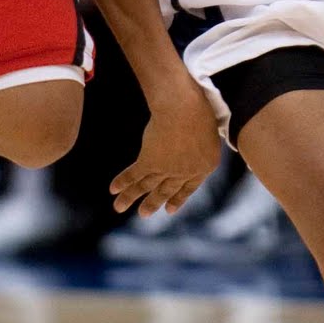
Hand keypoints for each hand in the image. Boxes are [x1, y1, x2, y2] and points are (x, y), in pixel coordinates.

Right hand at [110, 81, 221, 216]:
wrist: (185, 107)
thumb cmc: (200, 108)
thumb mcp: (210, 125)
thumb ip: (203, 137)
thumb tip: (199, 132)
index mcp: (206, 165)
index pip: (189, 187)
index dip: (178, 198)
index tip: (169, 210)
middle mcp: (186, 172)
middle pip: (166, 190)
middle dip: (153, 202)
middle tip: (143, 214)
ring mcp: (168, 169)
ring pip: (146, 186)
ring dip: (130, 197)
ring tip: (117, 208)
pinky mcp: (151, 161)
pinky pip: (134, 174)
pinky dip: (123, 182)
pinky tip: (113, 190)